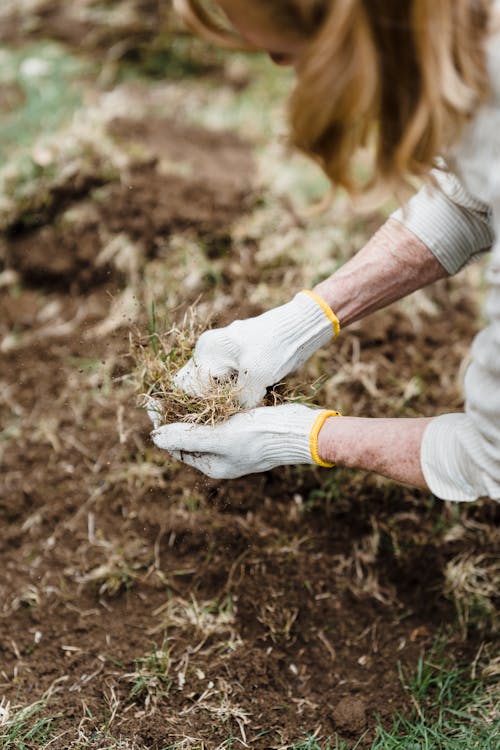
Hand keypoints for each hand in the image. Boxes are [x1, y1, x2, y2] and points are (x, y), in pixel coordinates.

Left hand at [151, 403, 339, 478]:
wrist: (299, 430)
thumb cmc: (259, 436)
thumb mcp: (220, 437)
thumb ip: (187, 437)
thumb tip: (154, 438)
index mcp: (211, 464)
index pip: (175, 445)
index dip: (161, 423)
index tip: (151, 400)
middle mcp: (220, 456)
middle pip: (187, 434)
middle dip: (174, 414)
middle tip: (162, 390)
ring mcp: (233, 442)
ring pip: (203, 424)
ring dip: (190, 408)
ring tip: (179, 386)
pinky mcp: (245, 427)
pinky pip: (219, 417)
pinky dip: (209, 405)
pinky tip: (205, 388)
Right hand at [174, 291, 339, 407]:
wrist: (299, 326)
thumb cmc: (276, 348)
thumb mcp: (256, 378)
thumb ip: (237, 401)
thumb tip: (228, 419)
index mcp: (207, 351)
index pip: (186, 386)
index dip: (199, 403)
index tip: (220, 412)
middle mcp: (208, 350)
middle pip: (197, 385)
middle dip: (212, 400)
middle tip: (233, 408)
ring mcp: (220, 352)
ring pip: (212, 384)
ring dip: (226, 396)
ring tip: (246, 399)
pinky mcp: (234, 357)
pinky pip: (225, 379)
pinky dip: (236, 389)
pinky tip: (253, 391)